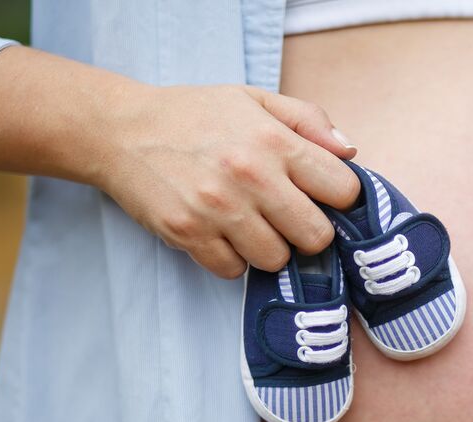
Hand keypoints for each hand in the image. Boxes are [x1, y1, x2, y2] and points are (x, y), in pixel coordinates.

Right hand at [0, 47, 358, 277]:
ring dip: (269, 248)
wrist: (122, 129)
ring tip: (250, 224)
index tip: (321, 195)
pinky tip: (220, 233)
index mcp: (275, 141)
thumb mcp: (255, 99)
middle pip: (316, 236)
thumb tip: (350, 152)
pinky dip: (231, 258)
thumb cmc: (195, 114)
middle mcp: (251, 177)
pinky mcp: (188, 235)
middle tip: (288, 217)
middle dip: (309, 231)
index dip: (338, 197)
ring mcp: (218, 210)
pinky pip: (233, 270)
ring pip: (276, 259)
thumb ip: (309, 121)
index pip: (343, 190)